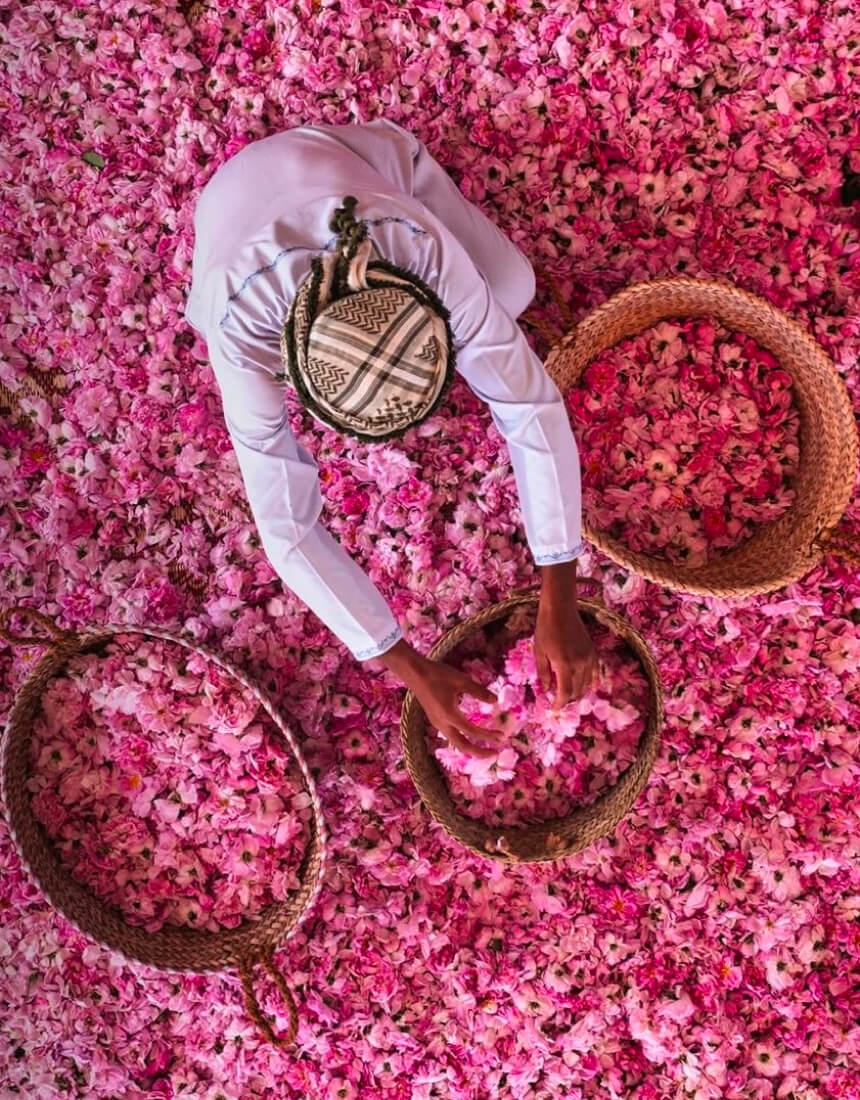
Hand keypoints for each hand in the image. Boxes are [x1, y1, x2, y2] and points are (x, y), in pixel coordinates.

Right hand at [380, 641, 503, 757]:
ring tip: (484, 747)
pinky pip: (450, 735)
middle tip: (495, 753)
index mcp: (450, 715)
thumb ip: (479, 692)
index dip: (489, 735)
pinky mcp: (435, 719)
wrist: (414, 672)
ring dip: (471, 747)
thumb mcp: (461, 681)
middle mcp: (442, 724)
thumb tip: (496, 701)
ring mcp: (437, 723)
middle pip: (463, 746)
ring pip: (455, 742)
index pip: (473, 731)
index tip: (502, 736)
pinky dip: (462, 739)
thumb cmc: (438, 674)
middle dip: (479, 752)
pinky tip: (469, 733)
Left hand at [535, 561, 597, 709]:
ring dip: (578, 692)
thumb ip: (543, 674)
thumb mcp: (539, 652)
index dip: (560, 704)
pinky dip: (589, 682)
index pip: (565, 693)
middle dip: (568, 700)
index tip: (553, 709)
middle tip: (559, 702)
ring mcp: (588, 658)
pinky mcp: (593, 652)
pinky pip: (594, 673)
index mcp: (564, 665)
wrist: (560, 609)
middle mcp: (580, 664)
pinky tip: (585, 687)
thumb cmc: (545, 629)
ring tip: (569, 696)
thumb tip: (547, 690)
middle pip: (577, 691)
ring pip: (586, 685)